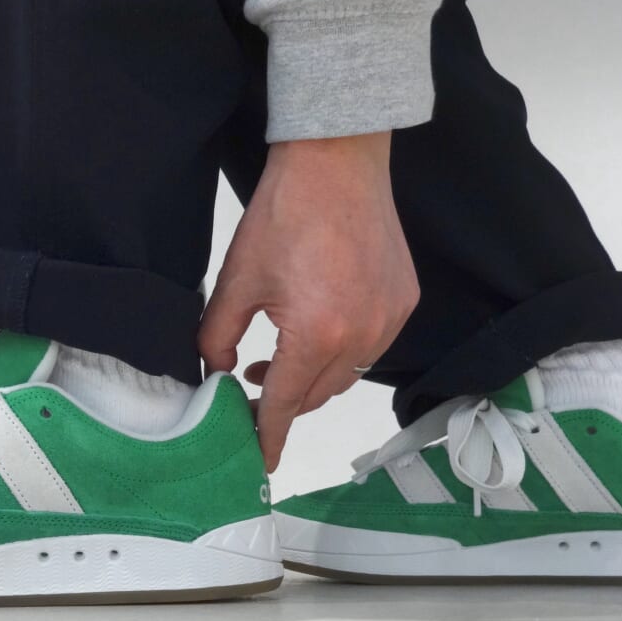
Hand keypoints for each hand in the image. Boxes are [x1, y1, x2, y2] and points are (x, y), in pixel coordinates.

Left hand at [198, 132, 419, 471]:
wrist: (336, 160)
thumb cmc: (285, 212)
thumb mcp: (237, 280)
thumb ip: (218, 337)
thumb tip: (218, 373)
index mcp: (318, 332)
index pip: (287, 403)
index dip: (268, 434)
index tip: (258, 460)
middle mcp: (363, 333)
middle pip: (319, 395)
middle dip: (286, 403)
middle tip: (252, 393)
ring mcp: (390, 318)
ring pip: (347, 375)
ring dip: (313, 378)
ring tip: (278, 361)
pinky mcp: (403, 301)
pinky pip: (371, 346)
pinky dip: (342, 352)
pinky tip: (317, 331)